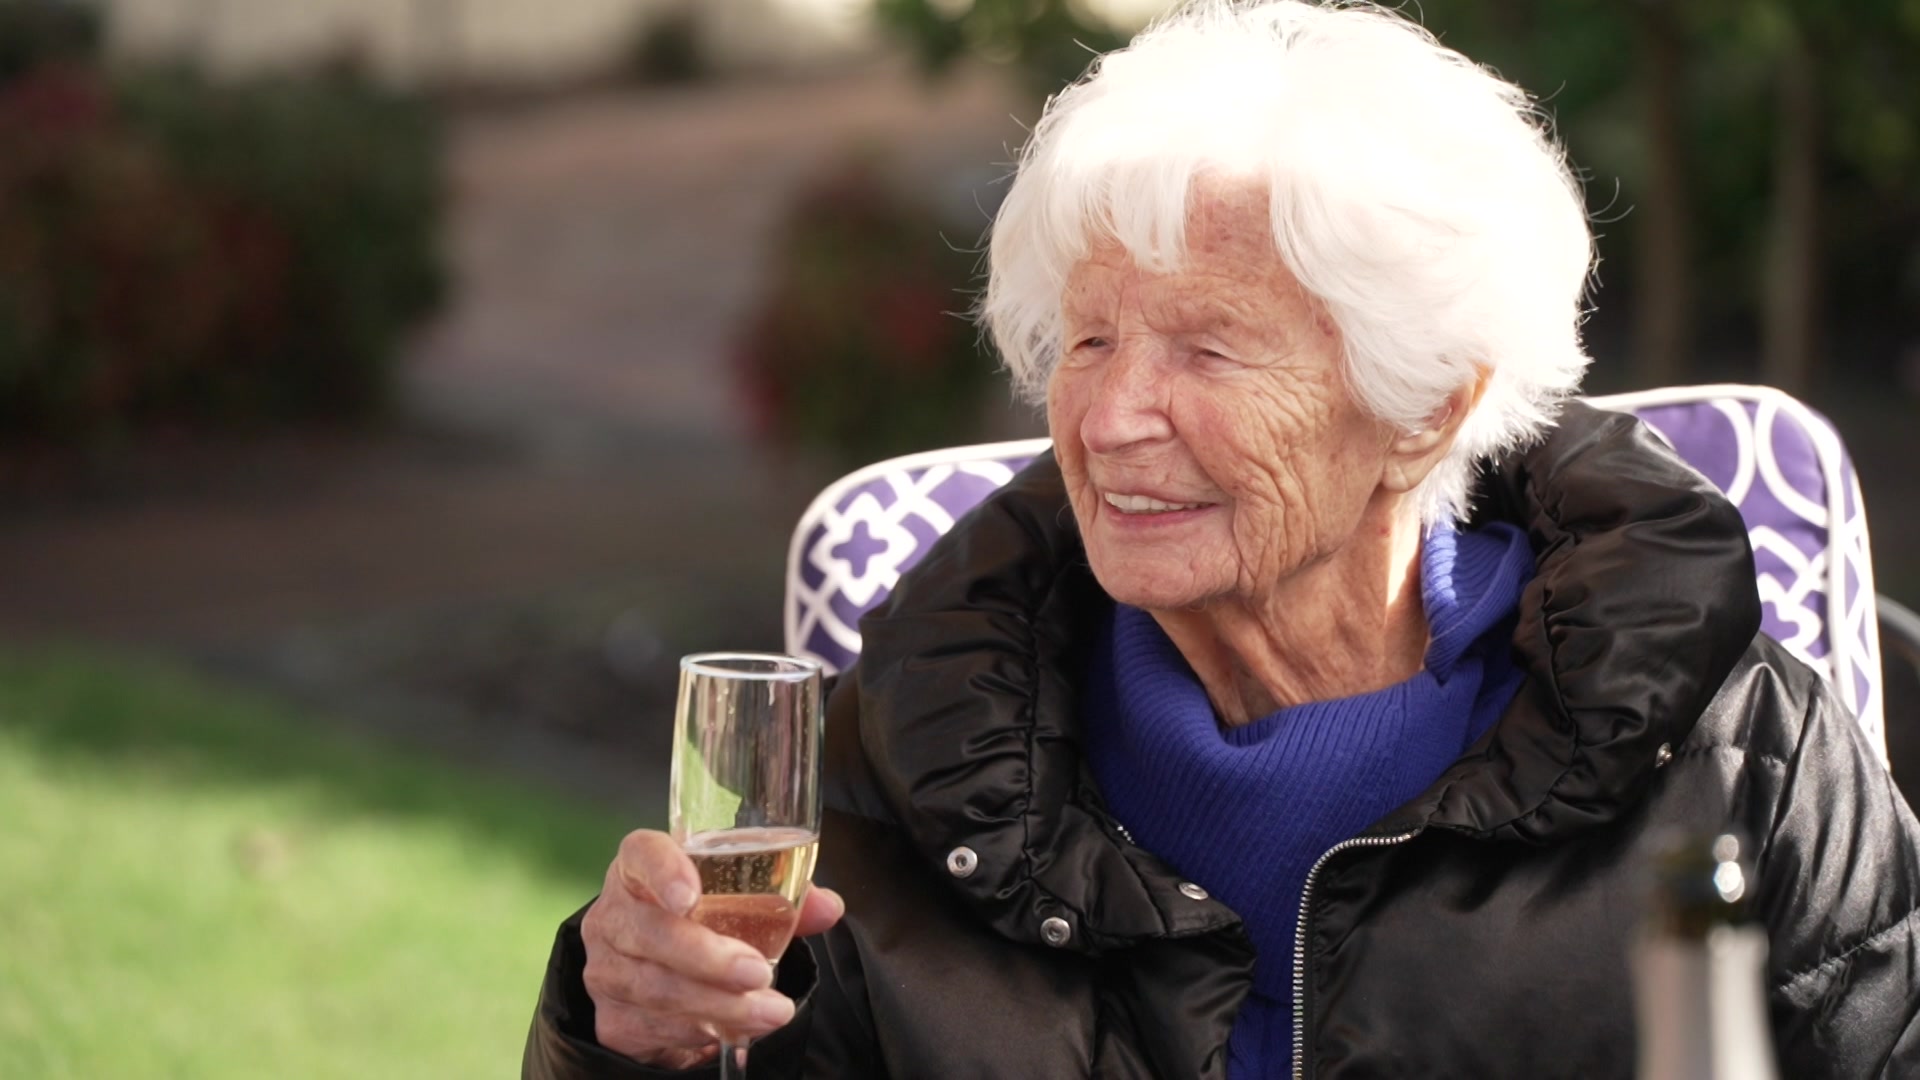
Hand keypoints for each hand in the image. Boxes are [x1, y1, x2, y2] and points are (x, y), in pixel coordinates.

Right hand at [580, 829, 844, 1067]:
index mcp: (641, 869)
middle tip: (758, 973)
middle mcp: (614, 915)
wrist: (658, 971)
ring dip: (720, 1005)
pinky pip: (656, 1029)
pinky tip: (734, 1031)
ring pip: (658, 989)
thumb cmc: (704, 920)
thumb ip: (784, 896)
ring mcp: (606, 970)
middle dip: (709, 958)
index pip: (642, 855)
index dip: (663, 872)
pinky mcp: (613, 1019)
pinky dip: (701, 1032)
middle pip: (651, 933)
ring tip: (769, 1010)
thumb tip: (828, 908)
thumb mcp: (739, 899)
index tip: (690, 897)